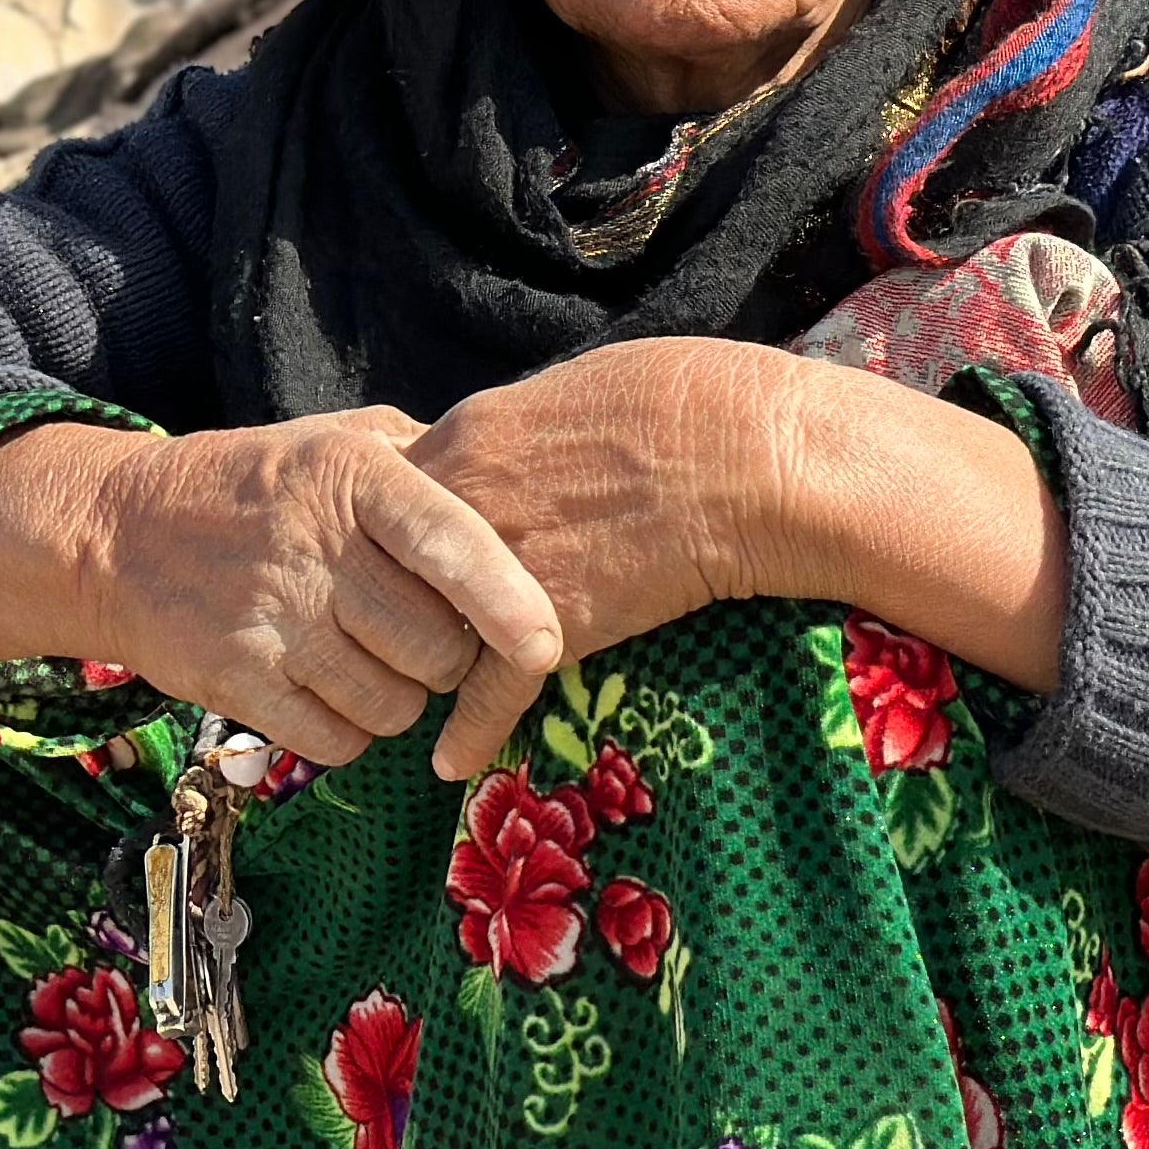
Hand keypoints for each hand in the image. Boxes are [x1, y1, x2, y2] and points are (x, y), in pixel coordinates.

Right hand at [0, 411, 561, 768]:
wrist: (112, 533)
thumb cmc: (250, 486)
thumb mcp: (332, 441)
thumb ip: (423, 463)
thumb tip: (518, 499)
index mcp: (350, 478)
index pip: (452, 544)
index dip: (509, 604)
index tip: (543, 646)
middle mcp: (313, 547)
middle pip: (436, 647)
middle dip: (449, 660)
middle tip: (422, 640)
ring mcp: (271, 619)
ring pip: (394, 705)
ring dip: (398, 700)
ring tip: (365, 661)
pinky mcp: (236, 680)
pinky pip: (338, 741)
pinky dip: (348, 731)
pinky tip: (327, 693)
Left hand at [409, 336, 1069, 777]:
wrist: (757, 458)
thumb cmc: (694, 397)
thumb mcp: (583, 386)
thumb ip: (530, 426)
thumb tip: (527, 437)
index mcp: (473, 435)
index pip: (395, 495)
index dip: (399, 532)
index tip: (403, 558)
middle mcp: (469, 504)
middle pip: (391, 568)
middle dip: (393, 601)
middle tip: (392, 633)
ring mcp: (505, 570)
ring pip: (428, 631)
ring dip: (421, 666)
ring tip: (408, 698)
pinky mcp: (554, 626)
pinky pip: (490, 691)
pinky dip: (470, 732)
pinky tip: (451, 762)